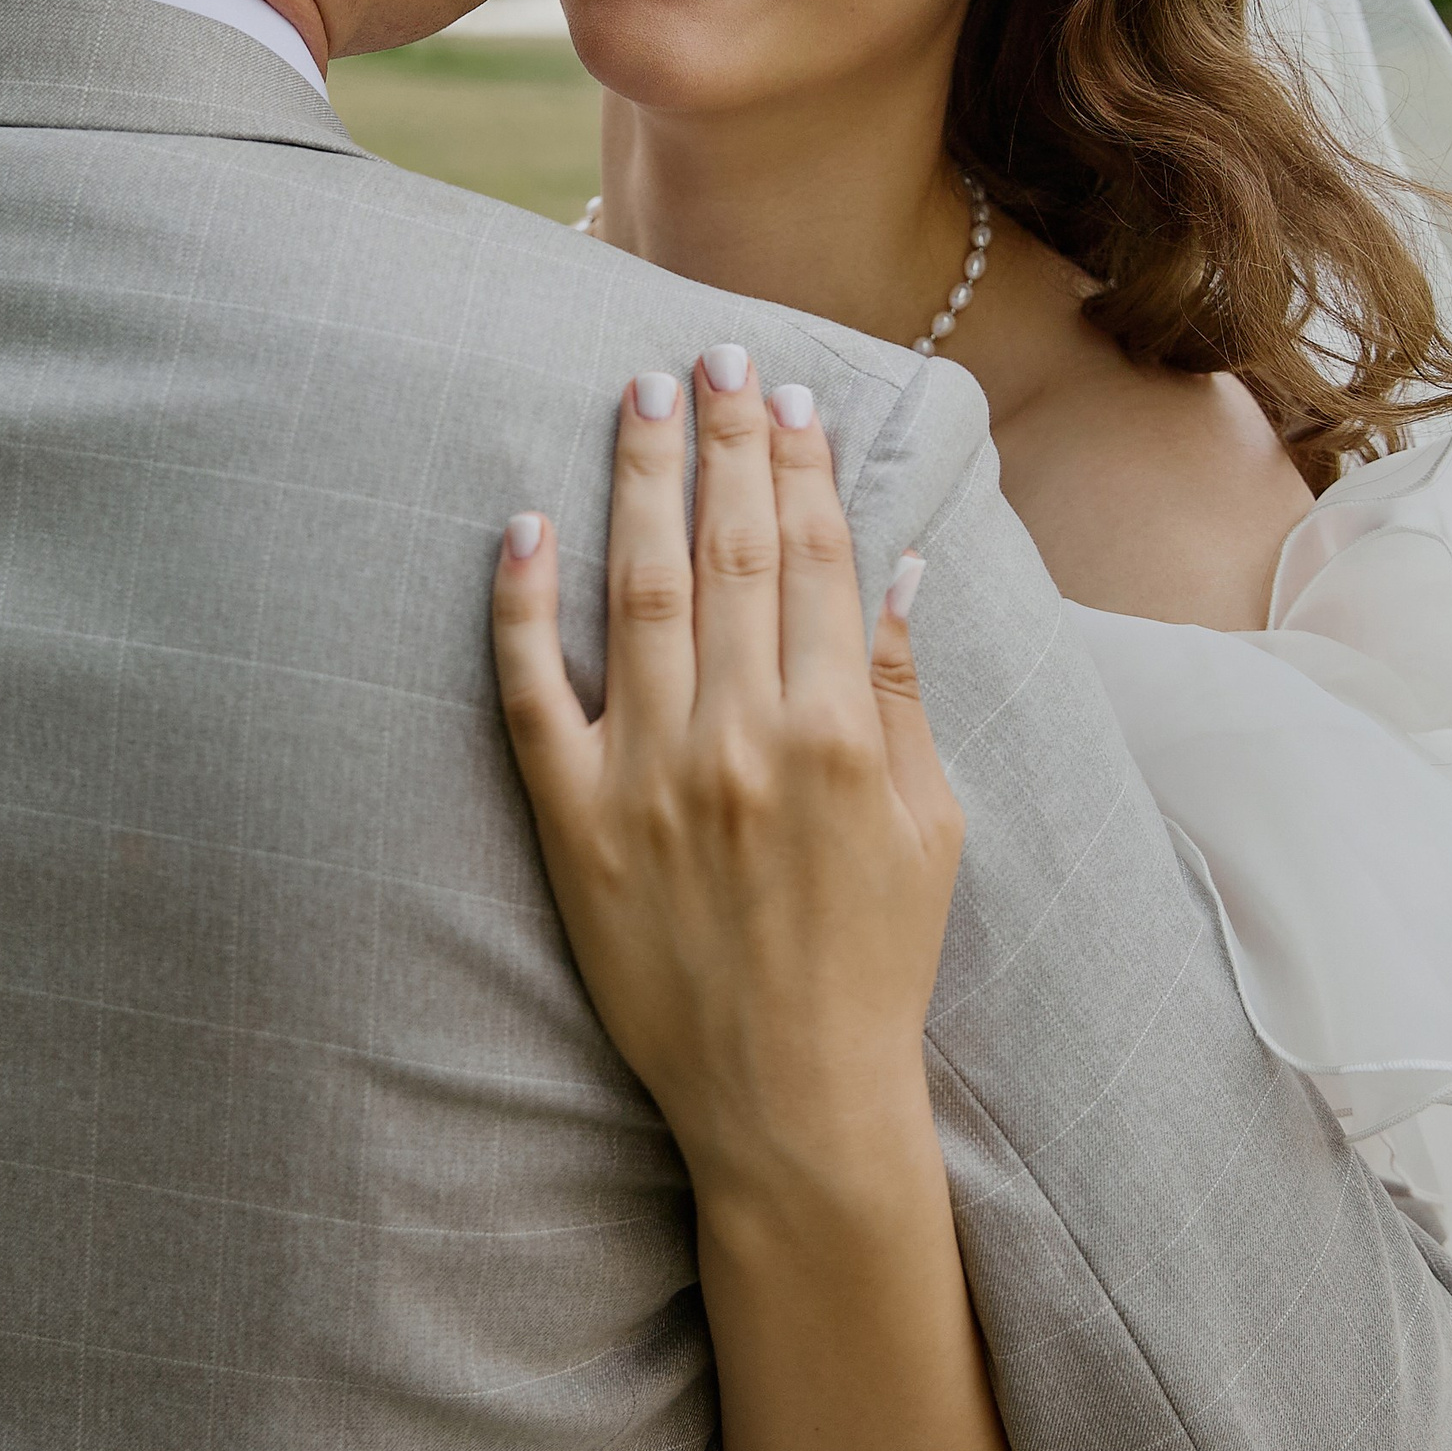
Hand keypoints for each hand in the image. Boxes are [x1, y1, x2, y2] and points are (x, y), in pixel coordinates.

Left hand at [491, 346, 962, 1199]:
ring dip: (639, 484)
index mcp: (838, 733)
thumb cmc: (874, 962)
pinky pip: (535, 696)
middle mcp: (743, 738)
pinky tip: (523, 528)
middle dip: (725, 441)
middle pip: (733, 552)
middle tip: (711, 352)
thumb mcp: (929, 825)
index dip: (802, 465)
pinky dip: (524, 608)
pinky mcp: (577, 825)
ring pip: (640, 594)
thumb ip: (902, 693)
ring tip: (637, 398)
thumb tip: (893, 566)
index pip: (817, 559)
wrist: (791, 1098)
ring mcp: (651, 778)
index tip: (788, 394)